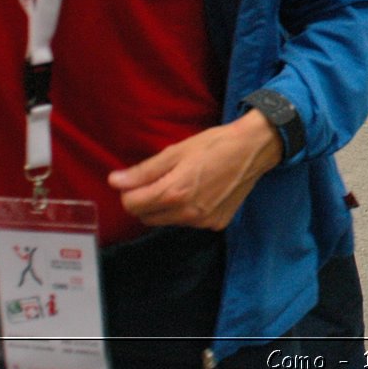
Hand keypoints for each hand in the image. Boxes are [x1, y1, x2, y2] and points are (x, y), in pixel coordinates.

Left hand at [107, 110, 282, 229]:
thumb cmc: (214, 144)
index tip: (139, 178)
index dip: (129, 191)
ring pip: (168, 221)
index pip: (132, 205)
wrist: (254, 149)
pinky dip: (187, 211)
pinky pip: (189, 222)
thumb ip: (143, 171)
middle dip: (146, 201)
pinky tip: (201, 192)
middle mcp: (186, 214)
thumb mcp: (175, 151)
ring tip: (183, 183)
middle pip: (147, 217)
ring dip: (166, 207)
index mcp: (173, 193)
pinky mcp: (217, 224)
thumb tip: (114, 181)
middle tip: (160, 179)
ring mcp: (203, 222)